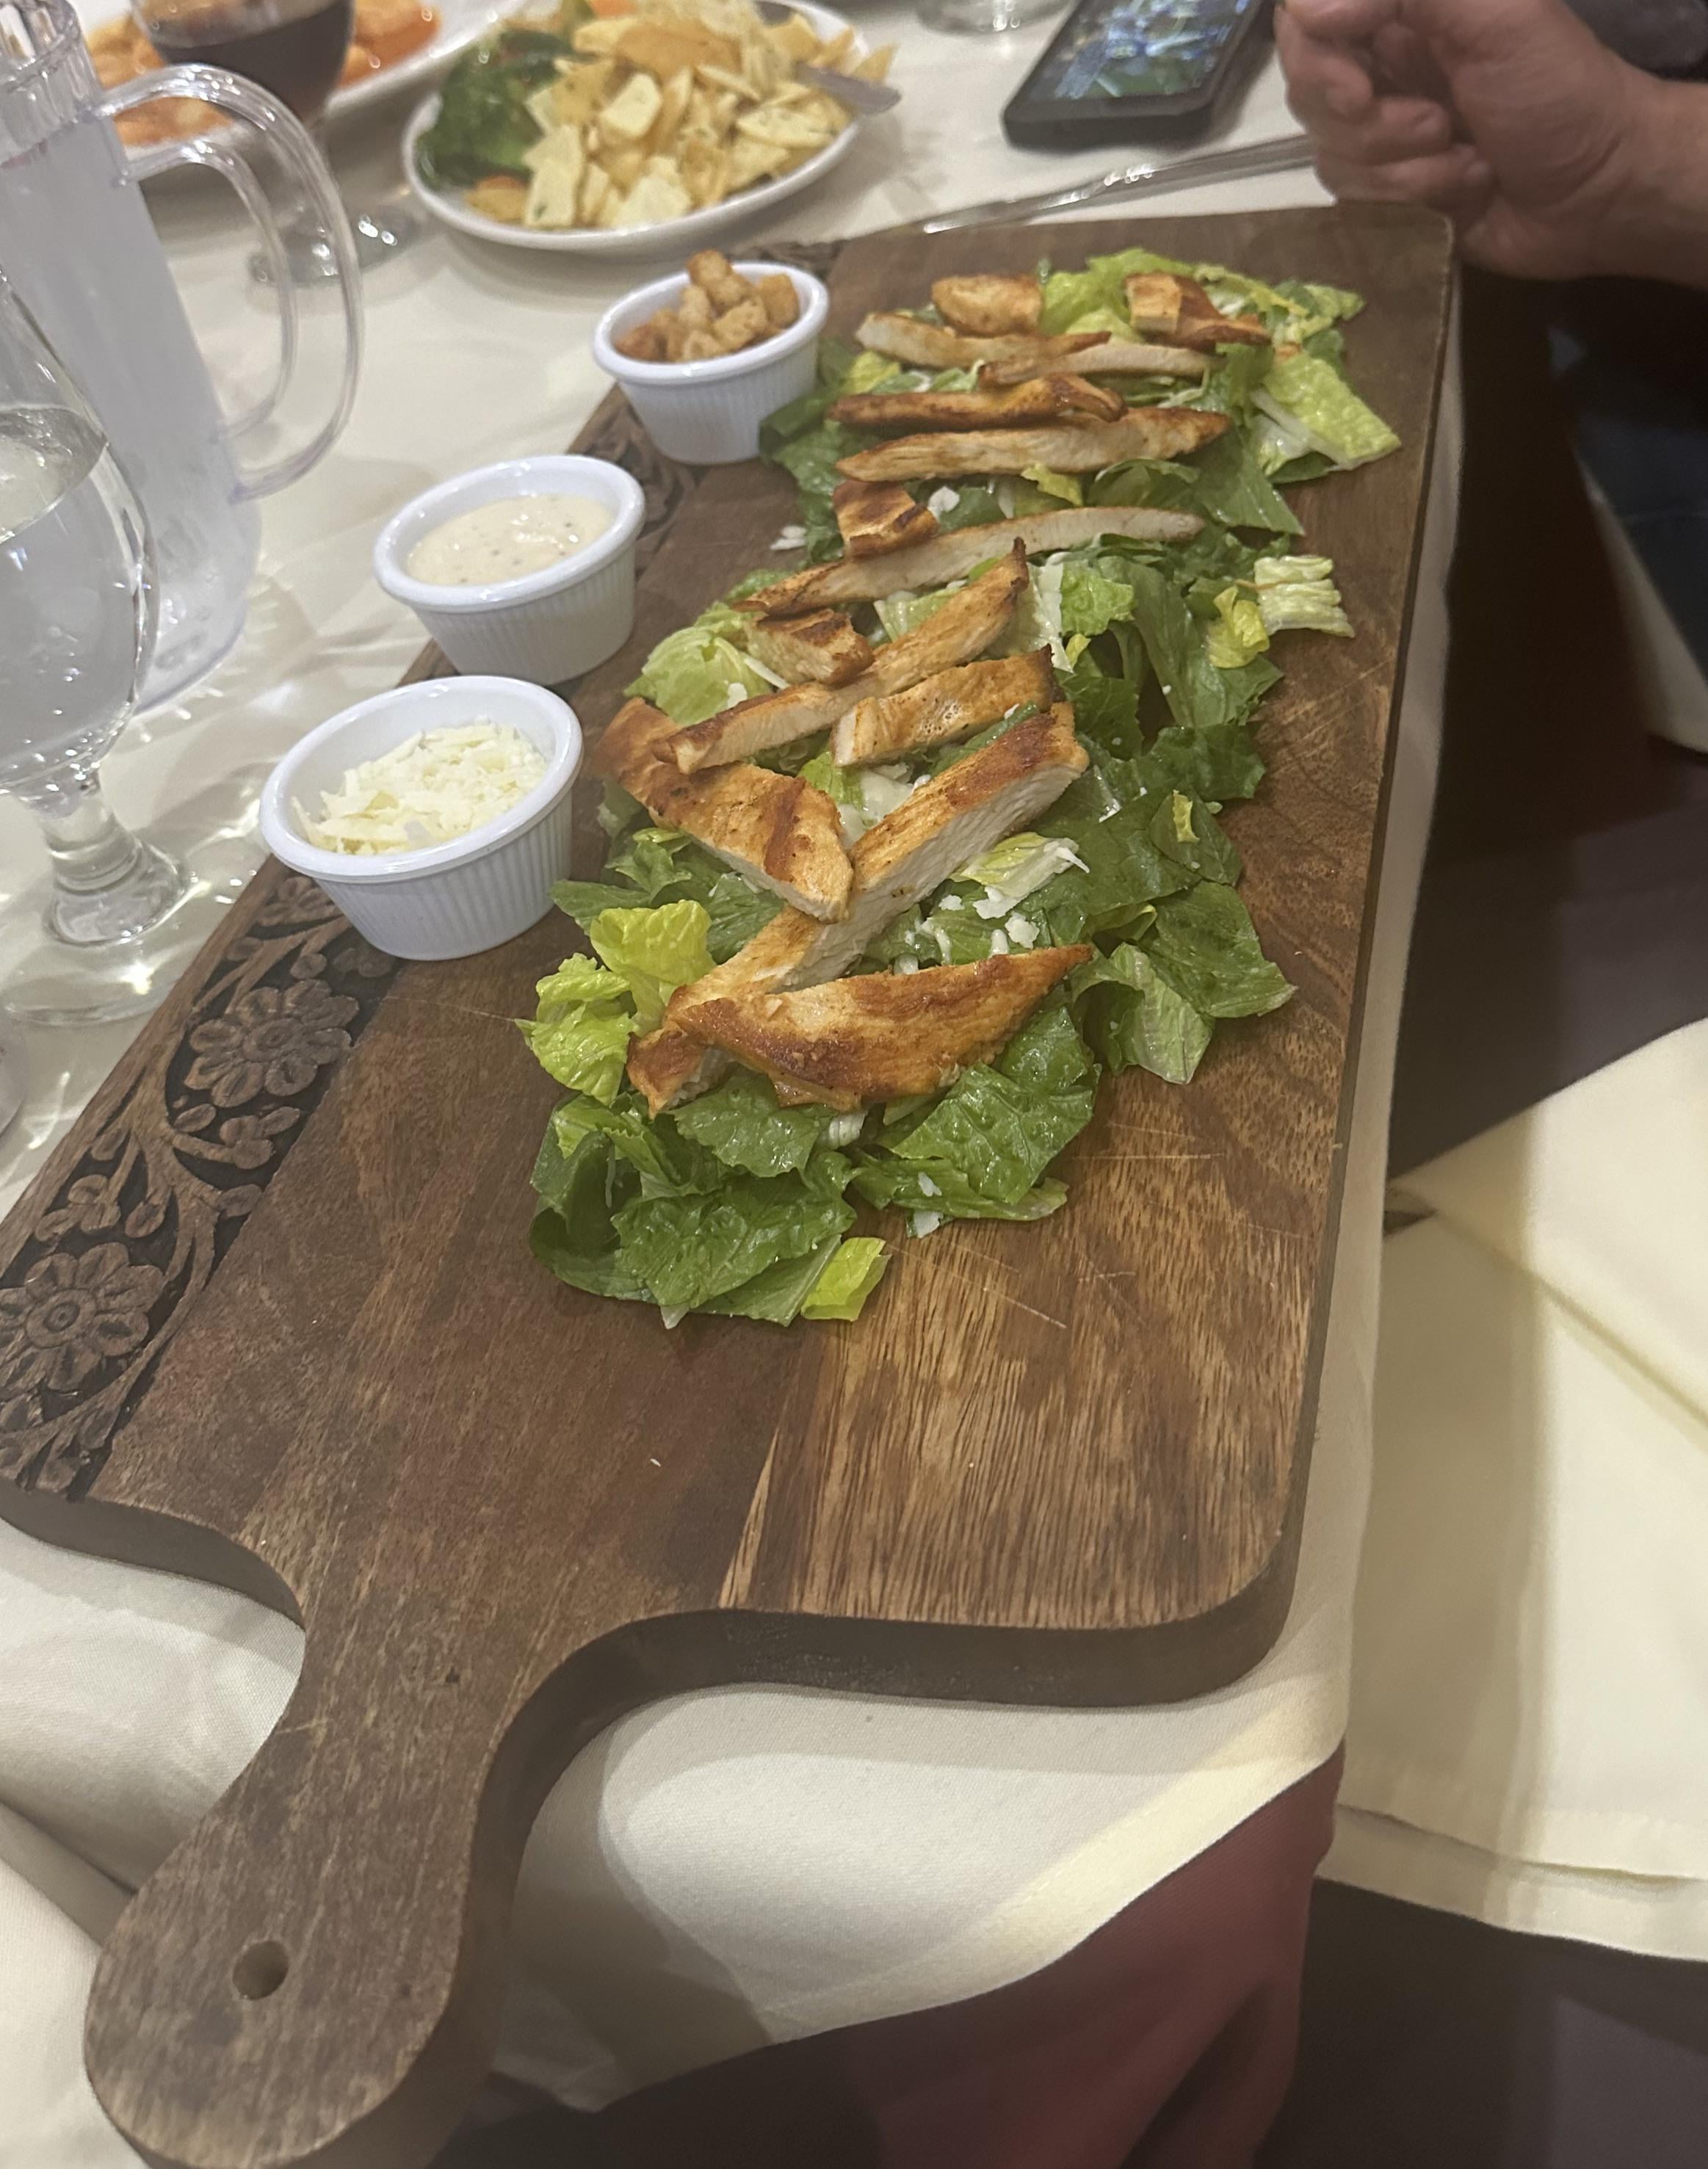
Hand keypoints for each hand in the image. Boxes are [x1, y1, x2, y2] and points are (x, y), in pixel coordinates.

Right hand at [1276, 0, 1674, 278]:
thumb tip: (1309, 6)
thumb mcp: (1496, 15)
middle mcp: (1383, 69)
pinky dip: (1412, 201)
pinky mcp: (1388, 193)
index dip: (1315, 57)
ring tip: (1466, 157)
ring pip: (1330, 154)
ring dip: (1403, 168)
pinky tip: (1463, 189)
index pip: (1307, 20)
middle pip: (1309, 92)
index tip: (1356, 88)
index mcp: (1404, 14)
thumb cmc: (1558, 91)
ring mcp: (1382, 135)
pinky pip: (1353, 203)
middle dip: (1370, 125)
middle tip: (1437, 125)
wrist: (1599, 191)